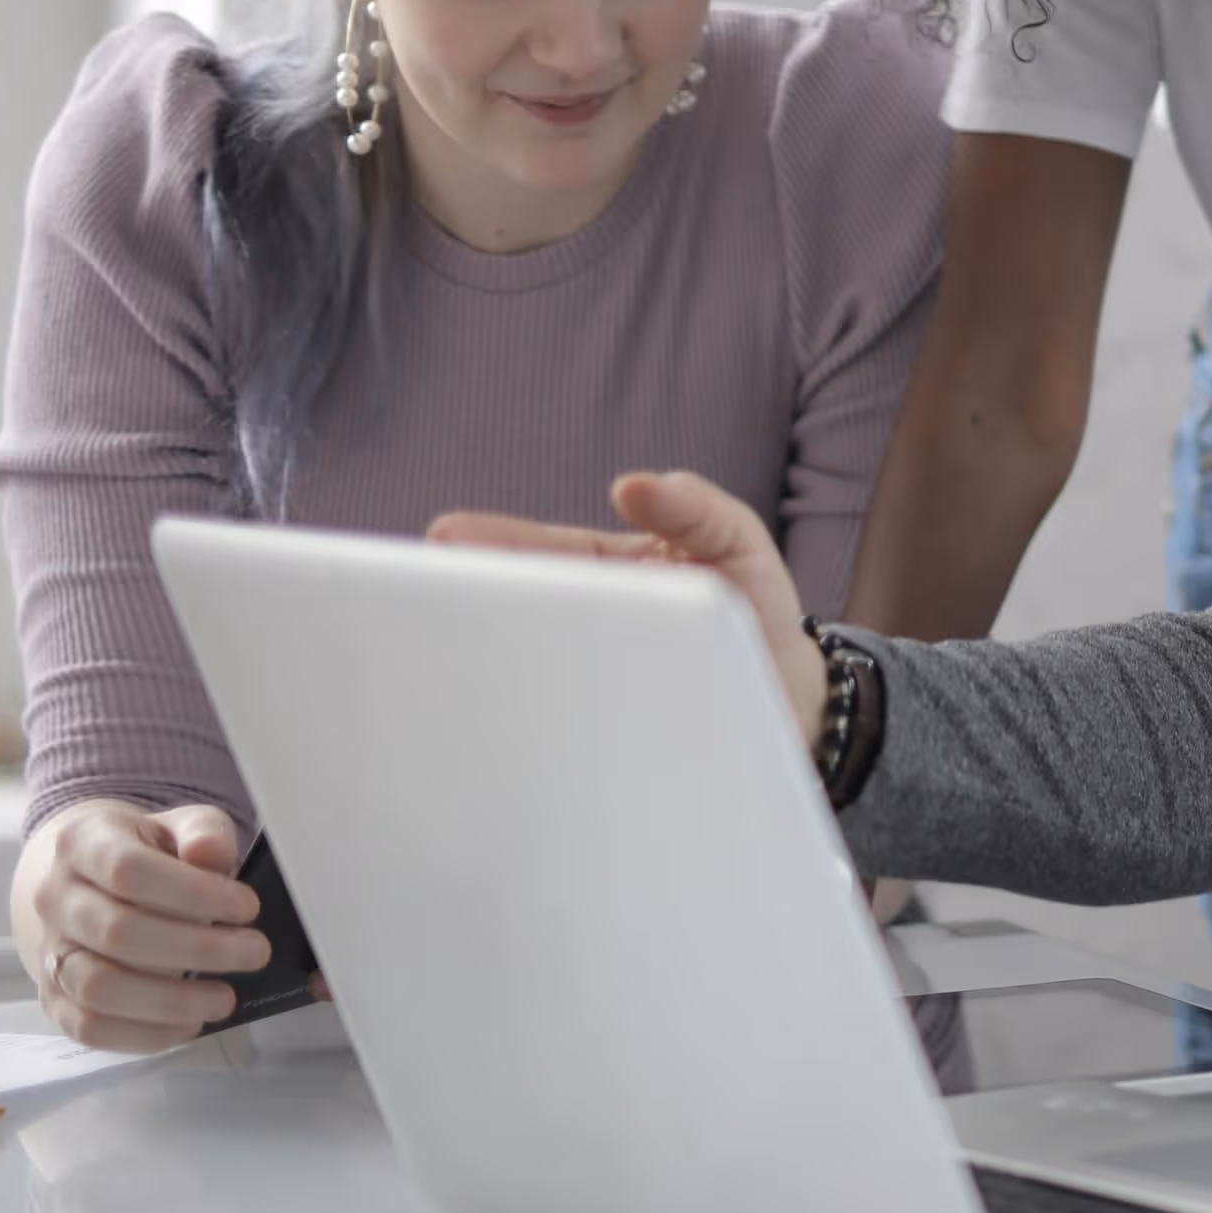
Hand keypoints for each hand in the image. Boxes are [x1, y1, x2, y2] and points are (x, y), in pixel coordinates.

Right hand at [9, 799, 267, 1052]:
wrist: (80, 879)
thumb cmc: (143, 851)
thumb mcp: (178, 825)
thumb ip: (203, 833)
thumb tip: (212, 854)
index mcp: (82, 844)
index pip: (128, 870)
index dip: (192, 893)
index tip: (248, 908)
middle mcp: (54, 900)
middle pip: (117, 932)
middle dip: (197, 949)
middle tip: (254, 953)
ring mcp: (47, 952)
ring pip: (97, 987)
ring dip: (170, 1001)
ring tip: (224, 998)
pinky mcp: (53, 997)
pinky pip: (88, 1027)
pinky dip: (142, 1035)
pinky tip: (188, 1025)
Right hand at [429, 469, 824, 750]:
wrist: (795, 699)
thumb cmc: (753, 611)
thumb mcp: (735, 539)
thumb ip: (694, 506)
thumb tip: (632, 484)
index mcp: (602, 573)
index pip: (538, 552)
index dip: (492, 544)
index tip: (445, 538)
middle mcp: (587, 624)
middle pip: (518, 607)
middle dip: (467, 595)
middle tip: (416, 586)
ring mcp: (591, 677)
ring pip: (530, 662)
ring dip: (492, 653)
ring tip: (443, 644)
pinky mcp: (606, 728)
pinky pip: (563, 716)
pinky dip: (536, 709)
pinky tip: (507, 710)